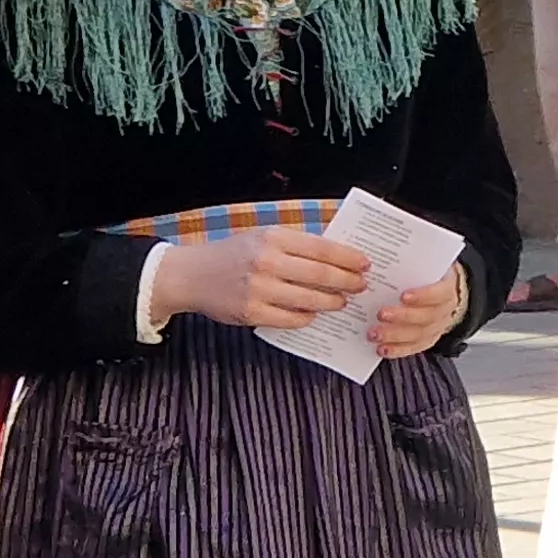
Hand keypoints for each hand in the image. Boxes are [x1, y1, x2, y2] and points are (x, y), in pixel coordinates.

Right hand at [152, 231, 371, 331]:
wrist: (192, 275)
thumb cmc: (233, 254)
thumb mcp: (262, 237)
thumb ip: (295, 245)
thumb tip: (337, 256)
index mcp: (273, 237)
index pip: (322, 248)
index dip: (349, 258)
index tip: (365, 263)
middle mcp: (267, 262)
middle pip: (322, 275)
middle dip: (348, 282)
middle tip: (361, 286)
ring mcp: (259, 289)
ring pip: (310, 300)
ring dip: (332, 302)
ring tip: (342, 302)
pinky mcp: (252, 313)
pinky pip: (292, 319)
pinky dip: (307, 317)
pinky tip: (313, 314)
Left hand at [372, 266, 468, 358]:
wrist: (442, 288)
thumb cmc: (428, 274)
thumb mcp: (426, 261)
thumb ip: (414, 259)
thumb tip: (389, 253)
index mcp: (447, 287)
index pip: (439, 293)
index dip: (422, 296)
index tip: (403, 296)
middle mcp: (445, 310)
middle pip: (426, 317)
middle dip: (402, 317)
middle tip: (381, 314)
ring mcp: (437, 327)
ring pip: (419, 335)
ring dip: (395, 336)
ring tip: (374, 334)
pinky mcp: (428, 339)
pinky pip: (414, 348)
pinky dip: (397, 350)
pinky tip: (382, 348)